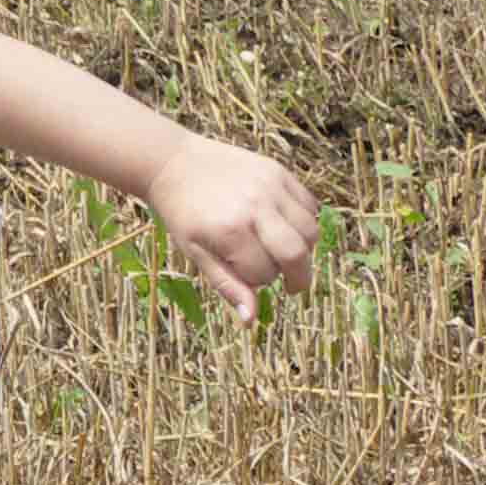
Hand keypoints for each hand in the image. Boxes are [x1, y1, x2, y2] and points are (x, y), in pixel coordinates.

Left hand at [144, 135, 319, 320]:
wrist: (174, 164)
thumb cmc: (182, 214)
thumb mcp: (195, 252)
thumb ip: (226, 284)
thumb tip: (251, 320)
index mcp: (230, 231)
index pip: (265, 274)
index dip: (258, 282)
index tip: (248, 277)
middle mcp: (256, 207)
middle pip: (298, 254)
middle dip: (299, 277)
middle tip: (294, 286)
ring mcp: (271, 186)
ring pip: (311, 231)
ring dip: (302, 249)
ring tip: (282, 251)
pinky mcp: (280, 172)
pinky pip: (311, 206)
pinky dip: (305, 223)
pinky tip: (283, 227)